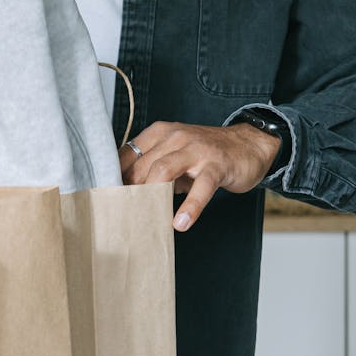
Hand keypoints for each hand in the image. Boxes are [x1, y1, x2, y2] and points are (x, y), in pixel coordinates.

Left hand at [119, 122, 280, 231]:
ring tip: (145, 218)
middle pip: (142, 165)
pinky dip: (189, 207)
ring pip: (164, 170)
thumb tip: (125, 195)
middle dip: (130, 192)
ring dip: (151, 196)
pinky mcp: (216, 165)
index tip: (106, 200)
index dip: (115, 178)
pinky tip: (180, 223)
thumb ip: (153, 169)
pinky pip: (201, 187)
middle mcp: (175, 136)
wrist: (249, 145)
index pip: (127, 154)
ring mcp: (196, 150)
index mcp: (160, 132)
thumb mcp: (175, 155)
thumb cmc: (205, 154)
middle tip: (123, 216)